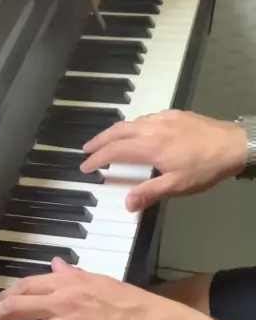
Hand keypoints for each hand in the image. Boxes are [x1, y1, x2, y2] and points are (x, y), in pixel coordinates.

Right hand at [80, 110, 246, 212]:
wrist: (234, 145)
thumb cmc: (206, 167)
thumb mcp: (177, 185)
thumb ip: (149, 193)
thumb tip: (127, 204)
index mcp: (150, 146)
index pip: (115, 151)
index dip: (97, 158)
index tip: (85, 166)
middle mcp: (153, 128)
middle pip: (118, 131)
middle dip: (99, 140)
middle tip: (86, 149)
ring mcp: (164, 119)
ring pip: (131, 122)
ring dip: (114, 131)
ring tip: (106, 141)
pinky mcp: (175, 115)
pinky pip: (145, 117)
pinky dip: (132, 125)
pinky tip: (135, 132)